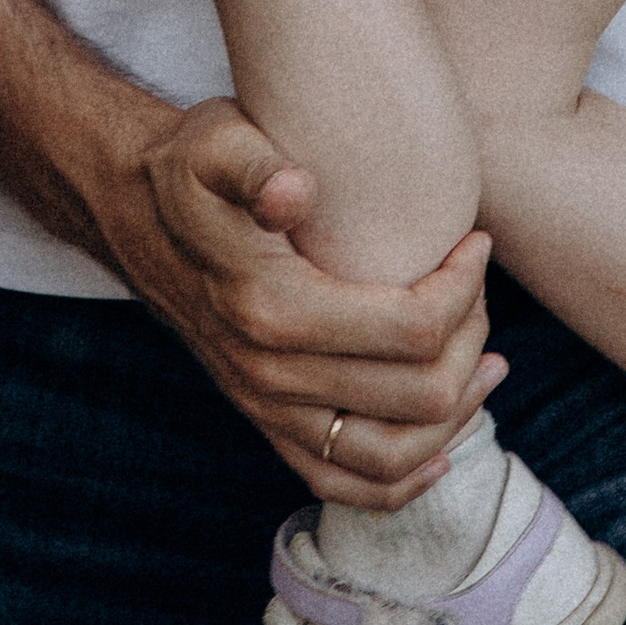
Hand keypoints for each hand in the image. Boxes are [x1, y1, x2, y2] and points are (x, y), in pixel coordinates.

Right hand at [92, 97, 501, 507]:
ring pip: (389, 456)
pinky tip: (442, 448)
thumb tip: (296, 192)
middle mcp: (269, 373)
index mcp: (271, 308)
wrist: (137, 209)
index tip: (474, 241)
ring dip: (454, 416)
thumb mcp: (217, 142)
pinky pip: (342, 482)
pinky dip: (402, 482)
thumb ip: (255, 164)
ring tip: (488, 362)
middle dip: (470, 343)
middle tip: (480, 289)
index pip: (411, 330)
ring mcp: (267, 408)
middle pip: (416, 395)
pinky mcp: (267, 423)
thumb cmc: (195, 168)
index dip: (462, 289)